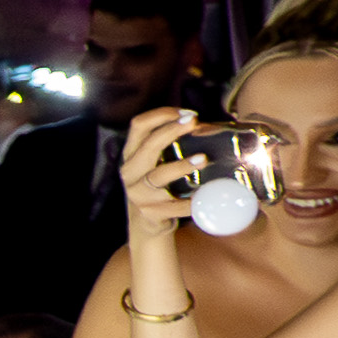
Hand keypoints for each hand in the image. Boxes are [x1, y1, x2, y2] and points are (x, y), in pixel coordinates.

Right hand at [114, 108, 209, 238]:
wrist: (147, 224)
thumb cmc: (159, 186)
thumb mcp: (155, 164)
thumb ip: (170, 146)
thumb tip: (207, 126)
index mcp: (132, 154)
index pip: (139, 126)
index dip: (161, 115)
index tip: (187, 114)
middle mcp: (130, 172)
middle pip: (148, 146)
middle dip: (171, 131)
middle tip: (194, 123)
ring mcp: (138, 194)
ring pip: (158, 176)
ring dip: (181, 166)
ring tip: (203, 159)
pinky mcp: (150, 213)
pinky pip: (174, 206)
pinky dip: (191, 201)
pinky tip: (205, 197)